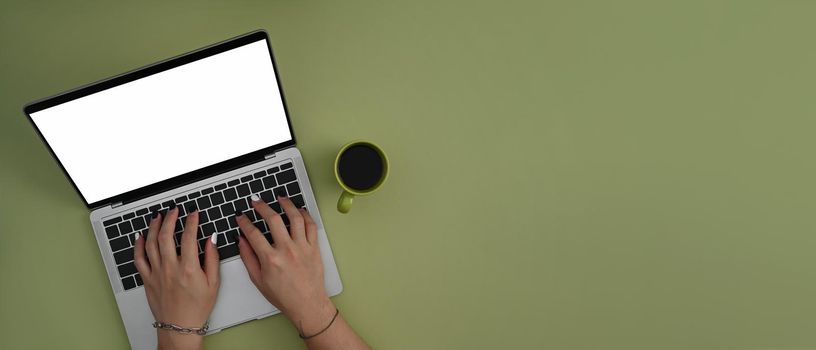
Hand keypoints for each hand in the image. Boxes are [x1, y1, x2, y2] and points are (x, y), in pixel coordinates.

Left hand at [134, 206, 219, 349]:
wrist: (179, 326)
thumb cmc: (197, 308)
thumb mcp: (214, 284)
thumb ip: (212, 259)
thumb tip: (211, 240)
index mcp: (189, 268)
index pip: (189, 237)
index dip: (191, 221)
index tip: (193, 213)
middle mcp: (170, 268)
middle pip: (166, 236)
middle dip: (170, 218)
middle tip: (174, 210)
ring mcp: (156, 273)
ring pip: (150, 243)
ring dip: (154, 227)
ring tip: (158, 216)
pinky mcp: (147, 279)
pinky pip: (139, 259)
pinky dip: (138, 245)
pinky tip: (140, 236)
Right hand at [236, 196, 335, 336]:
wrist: (307, 304)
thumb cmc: (284, 296)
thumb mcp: (259, 280)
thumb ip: (248, 258)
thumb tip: (241, 241)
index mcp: (271, 259)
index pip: (253, 233)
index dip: (244, 222)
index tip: (241, 217)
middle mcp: (287, 250)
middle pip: (273, 219)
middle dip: (262, 207)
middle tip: (256, 201)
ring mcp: (302, 247)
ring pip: (295, 218)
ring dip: (286, 204)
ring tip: (280, 198)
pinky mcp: (314, 248)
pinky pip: (311, 226)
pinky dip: (305, 215)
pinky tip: (299, 210)